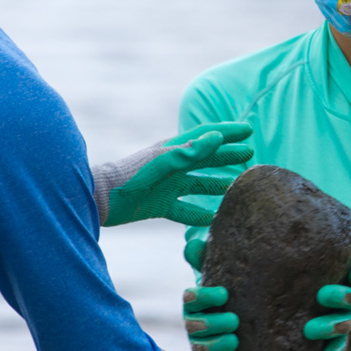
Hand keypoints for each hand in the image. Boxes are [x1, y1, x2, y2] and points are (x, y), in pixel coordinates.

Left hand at [91, 122, 252, 226]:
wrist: (101, 199)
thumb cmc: (130, 176)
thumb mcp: (162, 162)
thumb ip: (190, 151)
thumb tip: (217, 137)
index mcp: (173, 150)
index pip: (206, 136)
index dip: (227, 132)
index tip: (248, 130)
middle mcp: (172, 166)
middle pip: (206, 159)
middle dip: (227, 156)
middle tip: (250, 155)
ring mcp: (167, 186)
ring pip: (199, 185)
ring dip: (218, 185)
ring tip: (238, 187)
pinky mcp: (160, 205)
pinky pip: (185, 210)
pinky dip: (200, 214)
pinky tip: (214, 219)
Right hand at [182, 237, 237, 350]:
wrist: (246, 317)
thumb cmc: (232, 293)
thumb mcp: (224, 274)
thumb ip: (208, 260)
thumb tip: (194, 245)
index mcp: (195, 302)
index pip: (190, 298)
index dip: (205, 296)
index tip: (225, 293)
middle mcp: (193, 323)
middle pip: (194, 325)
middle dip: (213, 324)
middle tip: (235, 320)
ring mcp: (200, 343)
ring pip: (200, 347)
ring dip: (216, 344)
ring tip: (235, 340)